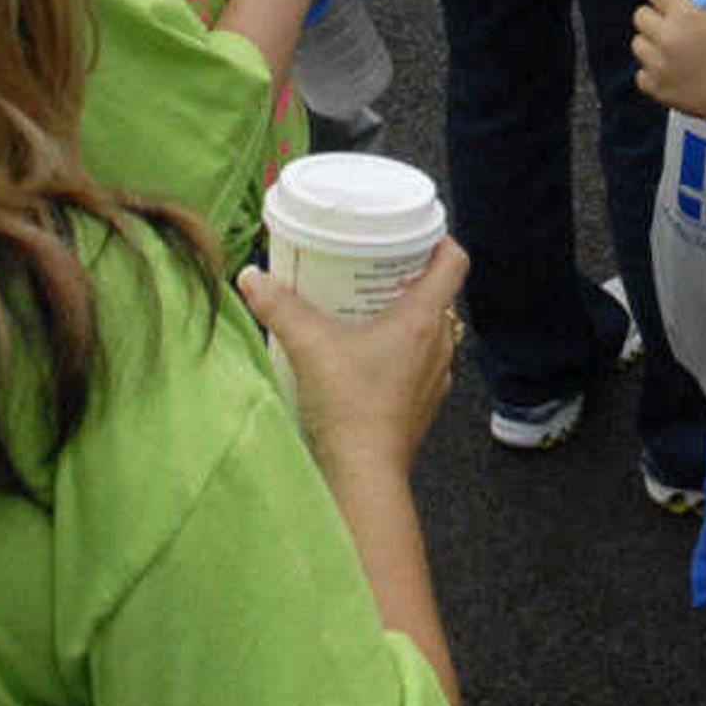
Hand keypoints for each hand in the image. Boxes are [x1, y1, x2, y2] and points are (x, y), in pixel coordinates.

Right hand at [240, 236, 462, 477]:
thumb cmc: (350, 407)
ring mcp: (434, 378)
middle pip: (440, 295)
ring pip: (431, 332)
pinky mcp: (422, 405)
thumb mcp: (308, 345)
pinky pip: (420, 364)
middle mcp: (439, 346)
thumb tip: (251, 277)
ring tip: (367, 308)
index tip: (417, 232)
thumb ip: (279, 307)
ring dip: (406, 316)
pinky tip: (365, 356)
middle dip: (411, 276)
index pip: (454, 263)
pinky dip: (400, 352)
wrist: (364, 474)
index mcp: (423, 320)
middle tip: (376, 266)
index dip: (440, 241)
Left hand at [632, 0, 705, 149]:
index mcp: (686, 15)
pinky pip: (641, 72)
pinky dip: (653, 72)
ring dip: (652, 45)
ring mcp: (659, 64)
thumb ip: (689, 11)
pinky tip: (673, 73)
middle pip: (640, 15)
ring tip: (675, 53)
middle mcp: (667, 37)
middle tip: (671, 28)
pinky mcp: (656, 88)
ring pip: (638, 43)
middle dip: (654, 18)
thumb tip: (665, 5)